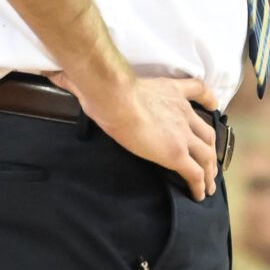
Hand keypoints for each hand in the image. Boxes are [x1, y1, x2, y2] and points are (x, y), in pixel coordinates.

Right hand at [72, 75, 219, 200]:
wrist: (117, 98)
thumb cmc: (107, 88)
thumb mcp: (105, 78)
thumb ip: (83, 79)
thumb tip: (54, 74)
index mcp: (170, 92)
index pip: (197, 91)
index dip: (209, 100)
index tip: (214, 106)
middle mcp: (182, 113)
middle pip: (207, 132)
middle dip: (211, 148)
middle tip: (211, 162)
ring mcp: (181, 134)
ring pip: (206, 154)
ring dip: (210, 171)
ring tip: (210, 184)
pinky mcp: (176, 154)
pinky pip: (194, 173)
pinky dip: (200, 185)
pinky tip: (200, 194)